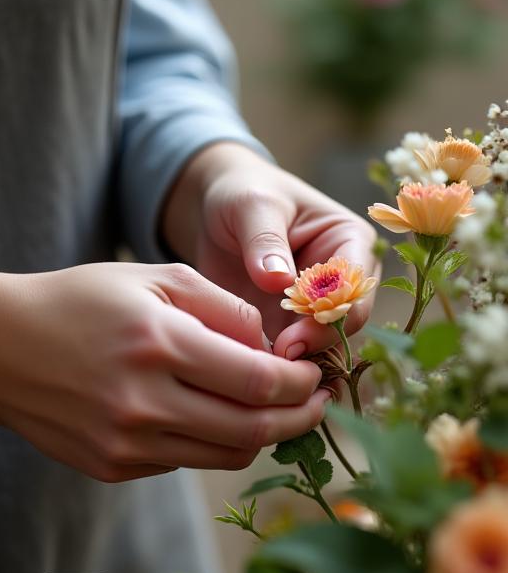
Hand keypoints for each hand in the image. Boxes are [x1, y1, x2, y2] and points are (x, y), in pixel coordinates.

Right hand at [0, 263, 327, 481]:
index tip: (315, 375)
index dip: (302, 383)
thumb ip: (224, 309)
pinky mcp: (114, 467)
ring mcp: (126, 444)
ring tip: (278, 413)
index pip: (259, 381)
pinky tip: (218, 417)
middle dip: (300, 418)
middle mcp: (144, 403)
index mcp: (159, 345)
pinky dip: (216, 443)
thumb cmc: (84, 300)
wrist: (5, 347)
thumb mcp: (156, 279)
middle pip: (253, 430)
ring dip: (264, 436)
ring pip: (226, 456)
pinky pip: (187, 463)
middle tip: (318, 403)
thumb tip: (272, 347)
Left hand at [164, 143, 379, 358]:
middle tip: (278, 361)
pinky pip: (294, 357)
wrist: (217, 211)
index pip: (354, 288)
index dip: (330, 316)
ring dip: (299, 365)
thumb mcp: (252, 205)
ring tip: (266, 376)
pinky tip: (257, 379)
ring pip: (323, 349)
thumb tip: (278, 279)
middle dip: (316, 347)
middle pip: (345, 326)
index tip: (295, 336)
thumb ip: (265, 240)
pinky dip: (279, 369)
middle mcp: (343, 282)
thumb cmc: (244, 194)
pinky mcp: (291, 328)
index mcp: (350, 242)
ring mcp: (317, 309)